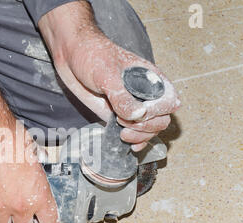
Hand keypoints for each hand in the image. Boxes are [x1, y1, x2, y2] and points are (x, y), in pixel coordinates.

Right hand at [0, 86, 59, 222]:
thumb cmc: (13, 142)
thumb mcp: (36, 155)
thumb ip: (38, 167)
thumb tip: (43, 158)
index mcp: (40, 196)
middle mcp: (21, 207)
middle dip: (23, 222)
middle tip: (20, 212)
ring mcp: (0, 208)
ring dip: (3, 219)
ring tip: (3, 209)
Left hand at [39, 2, 180, 150]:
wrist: (73, 57)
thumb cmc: (93, 56)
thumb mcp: (107, 74)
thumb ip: (122, 96)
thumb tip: (139, 114)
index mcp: (151, 78)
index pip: (169, 102)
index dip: (158, 111)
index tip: (139, 111)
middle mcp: (146, 94)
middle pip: (162, 120)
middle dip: (146, 127)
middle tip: (123, 122)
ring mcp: (133, 107)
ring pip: (150, 130)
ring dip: (140, 136)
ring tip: (122, 134)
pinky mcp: (119, 116)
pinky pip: (135, 134)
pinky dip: (136, 141)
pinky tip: (129, 146)